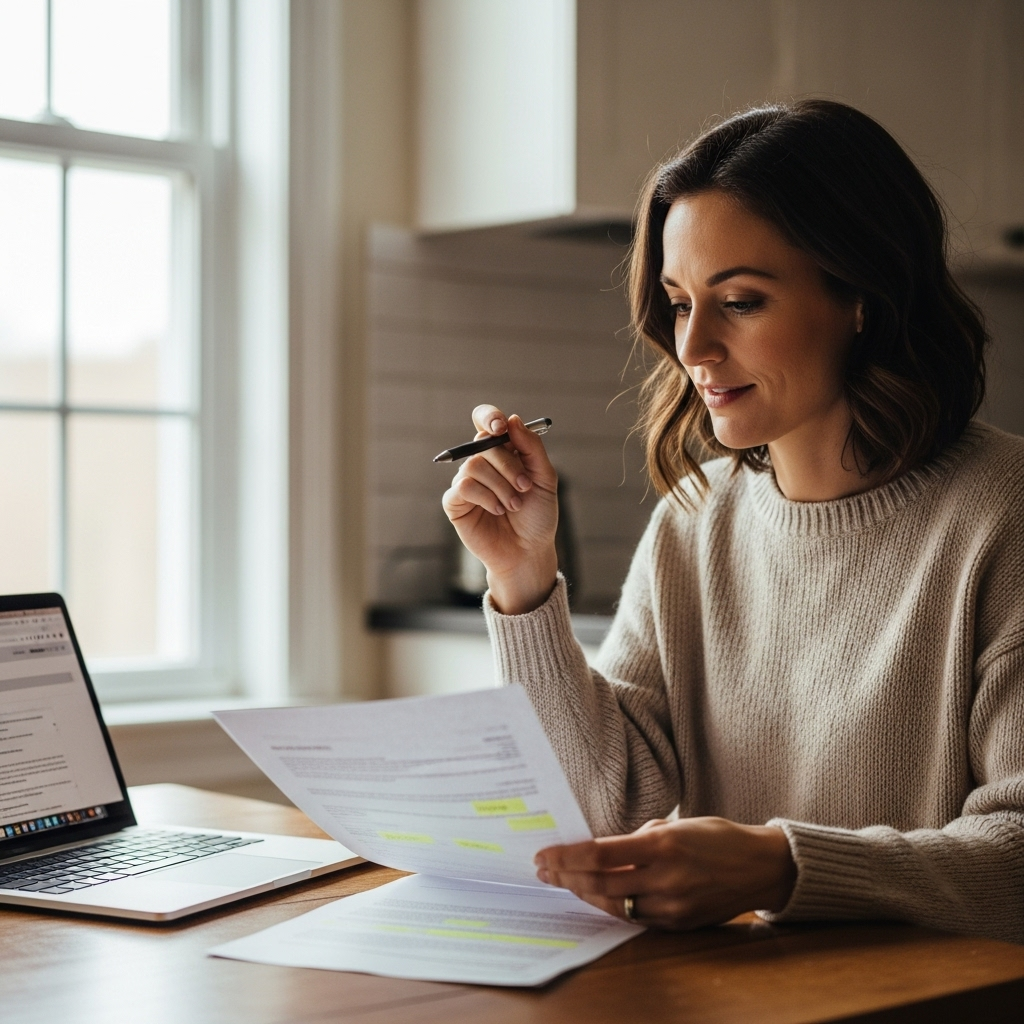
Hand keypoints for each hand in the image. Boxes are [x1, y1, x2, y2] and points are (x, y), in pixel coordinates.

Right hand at [442, 405, 558, 613]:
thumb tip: (512, 419)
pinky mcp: (455, 502)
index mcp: (503, 451)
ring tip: (513, 505)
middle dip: (508, 464)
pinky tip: (497, 510)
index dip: (489, 417)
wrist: (528, 551)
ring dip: (500, 486)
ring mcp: (466, 481)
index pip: (486, 420)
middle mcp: (482, 462)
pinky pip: (464, 486)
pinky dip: (486, 497)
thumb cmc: (537, 516)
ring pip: (474, 465)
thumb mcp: (545, 478)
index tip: (501, 427)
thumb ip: (532, 448)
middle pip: (483, 442)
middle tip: (525, 486)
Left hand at [534, 817, 796, 928]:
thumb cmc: (718, 837)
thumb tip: (605, 850)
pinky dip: (612, 906)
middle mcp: (665, 878)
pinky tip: (595, 896)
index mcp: (662, 845)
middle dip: (566, 878)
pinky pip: (635, 917)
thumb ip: (640, 837)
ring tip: (563, 883)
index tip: (544, 855)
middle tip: (543, 871)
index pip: (600, 854)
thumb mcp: (677, 824)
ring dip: (584, 894)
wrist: (760, 867)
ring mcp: (672, 906)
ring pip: (614, 905)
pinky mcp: (679, 924)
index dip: (567, 857)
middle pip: (600, 883)